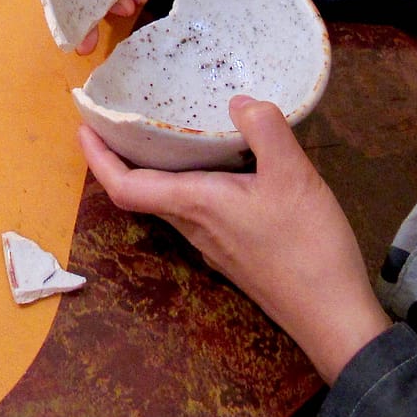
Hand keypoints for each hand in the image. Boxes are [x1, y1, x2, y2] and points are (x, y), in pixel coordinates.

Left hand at [78, 96, 388, 384]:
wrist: (332, 316)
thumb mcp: (293, 175)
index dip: (98, 158)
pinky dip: (189, 182)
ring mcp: (213, 244)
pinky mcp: (233, 252)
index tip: (84, 127)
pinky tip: (218, 164)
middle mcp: (194, 226)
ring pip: (170, 202)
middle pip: (141, 192)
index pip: (126, 186)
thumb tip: (237, 100)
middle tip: (119, 119)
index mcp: (196, 204)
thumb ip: (265, 130)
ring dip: (155, 170)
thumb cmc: (307, 247)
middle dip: (121, 157)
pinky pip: (197, 210)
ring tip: (164, 133)